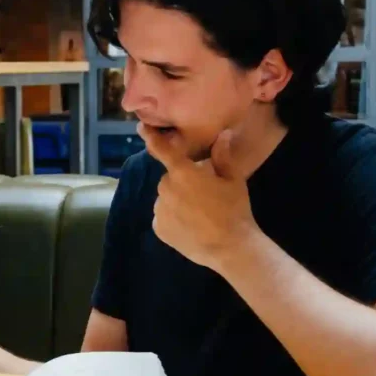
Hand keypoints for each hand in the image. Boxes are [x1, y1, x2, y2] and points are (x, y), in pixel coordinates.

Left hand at [138, 123, 261, 270]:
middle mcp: (165, 188)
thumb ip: (222, 156)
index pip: (161, 149)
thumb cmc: (234, 209)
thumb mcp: (233, 179)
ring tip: (200, 213)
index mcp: (182, 173)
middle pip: (170, 179)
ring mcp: (159, 210)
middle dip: (183, 181)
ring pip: (166, 198)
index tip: (141, 127)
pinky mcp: (158, 229)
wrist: (230, 248)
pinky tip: (191, 226)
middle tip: (204, 194)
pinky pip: (164, 217)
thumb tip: (222, 135)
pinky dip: (173, 218)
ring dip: (177, 200)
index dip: (150, 137)